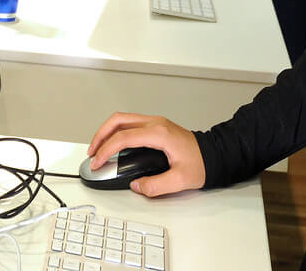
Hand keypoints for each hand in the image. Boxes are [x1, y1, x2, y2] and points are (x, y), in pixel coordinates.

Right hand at [86, 112, 205, 196]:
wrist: (213, 154)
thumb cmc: (200, 163)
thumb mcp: (179, 181)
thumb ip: (155, 186)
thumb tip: (136, 185)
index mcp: (159, 133)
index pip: (124, 137)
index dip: (106, 150)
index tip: (97, 162)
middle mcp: (155, 123)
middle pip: (119, 120)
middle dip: (101, 135)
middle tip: (92, 153)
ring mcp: (155, 122)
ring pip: (123, 119)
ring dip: (107, 132)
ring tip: (98, 150)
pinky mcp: (155, 126)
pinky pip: (130, 123)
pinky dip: (117, 132)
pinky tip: (113, 145)